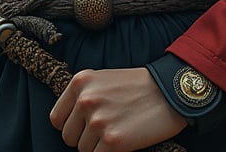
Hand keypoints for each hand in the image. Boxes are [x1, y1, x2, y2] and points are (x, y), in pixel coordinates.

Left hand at [50, 67, 186, 151]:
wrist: (168, 91)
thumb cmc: (136, 87)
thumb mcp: (102, 80)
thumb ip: (83, 97)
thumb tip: (68, 124)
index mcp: (80, 82)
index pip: (57, 119)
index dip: (71, 126)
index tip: (85, 126)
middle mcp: (85, 100)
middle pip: (68, 137)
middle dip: (84, 138)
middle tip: (106, 128)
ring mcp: (98, 121)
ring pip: (83, 150)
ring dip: (99, 146)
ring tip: (118, 130)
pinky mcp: (113, 141)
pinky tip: (124, 141)